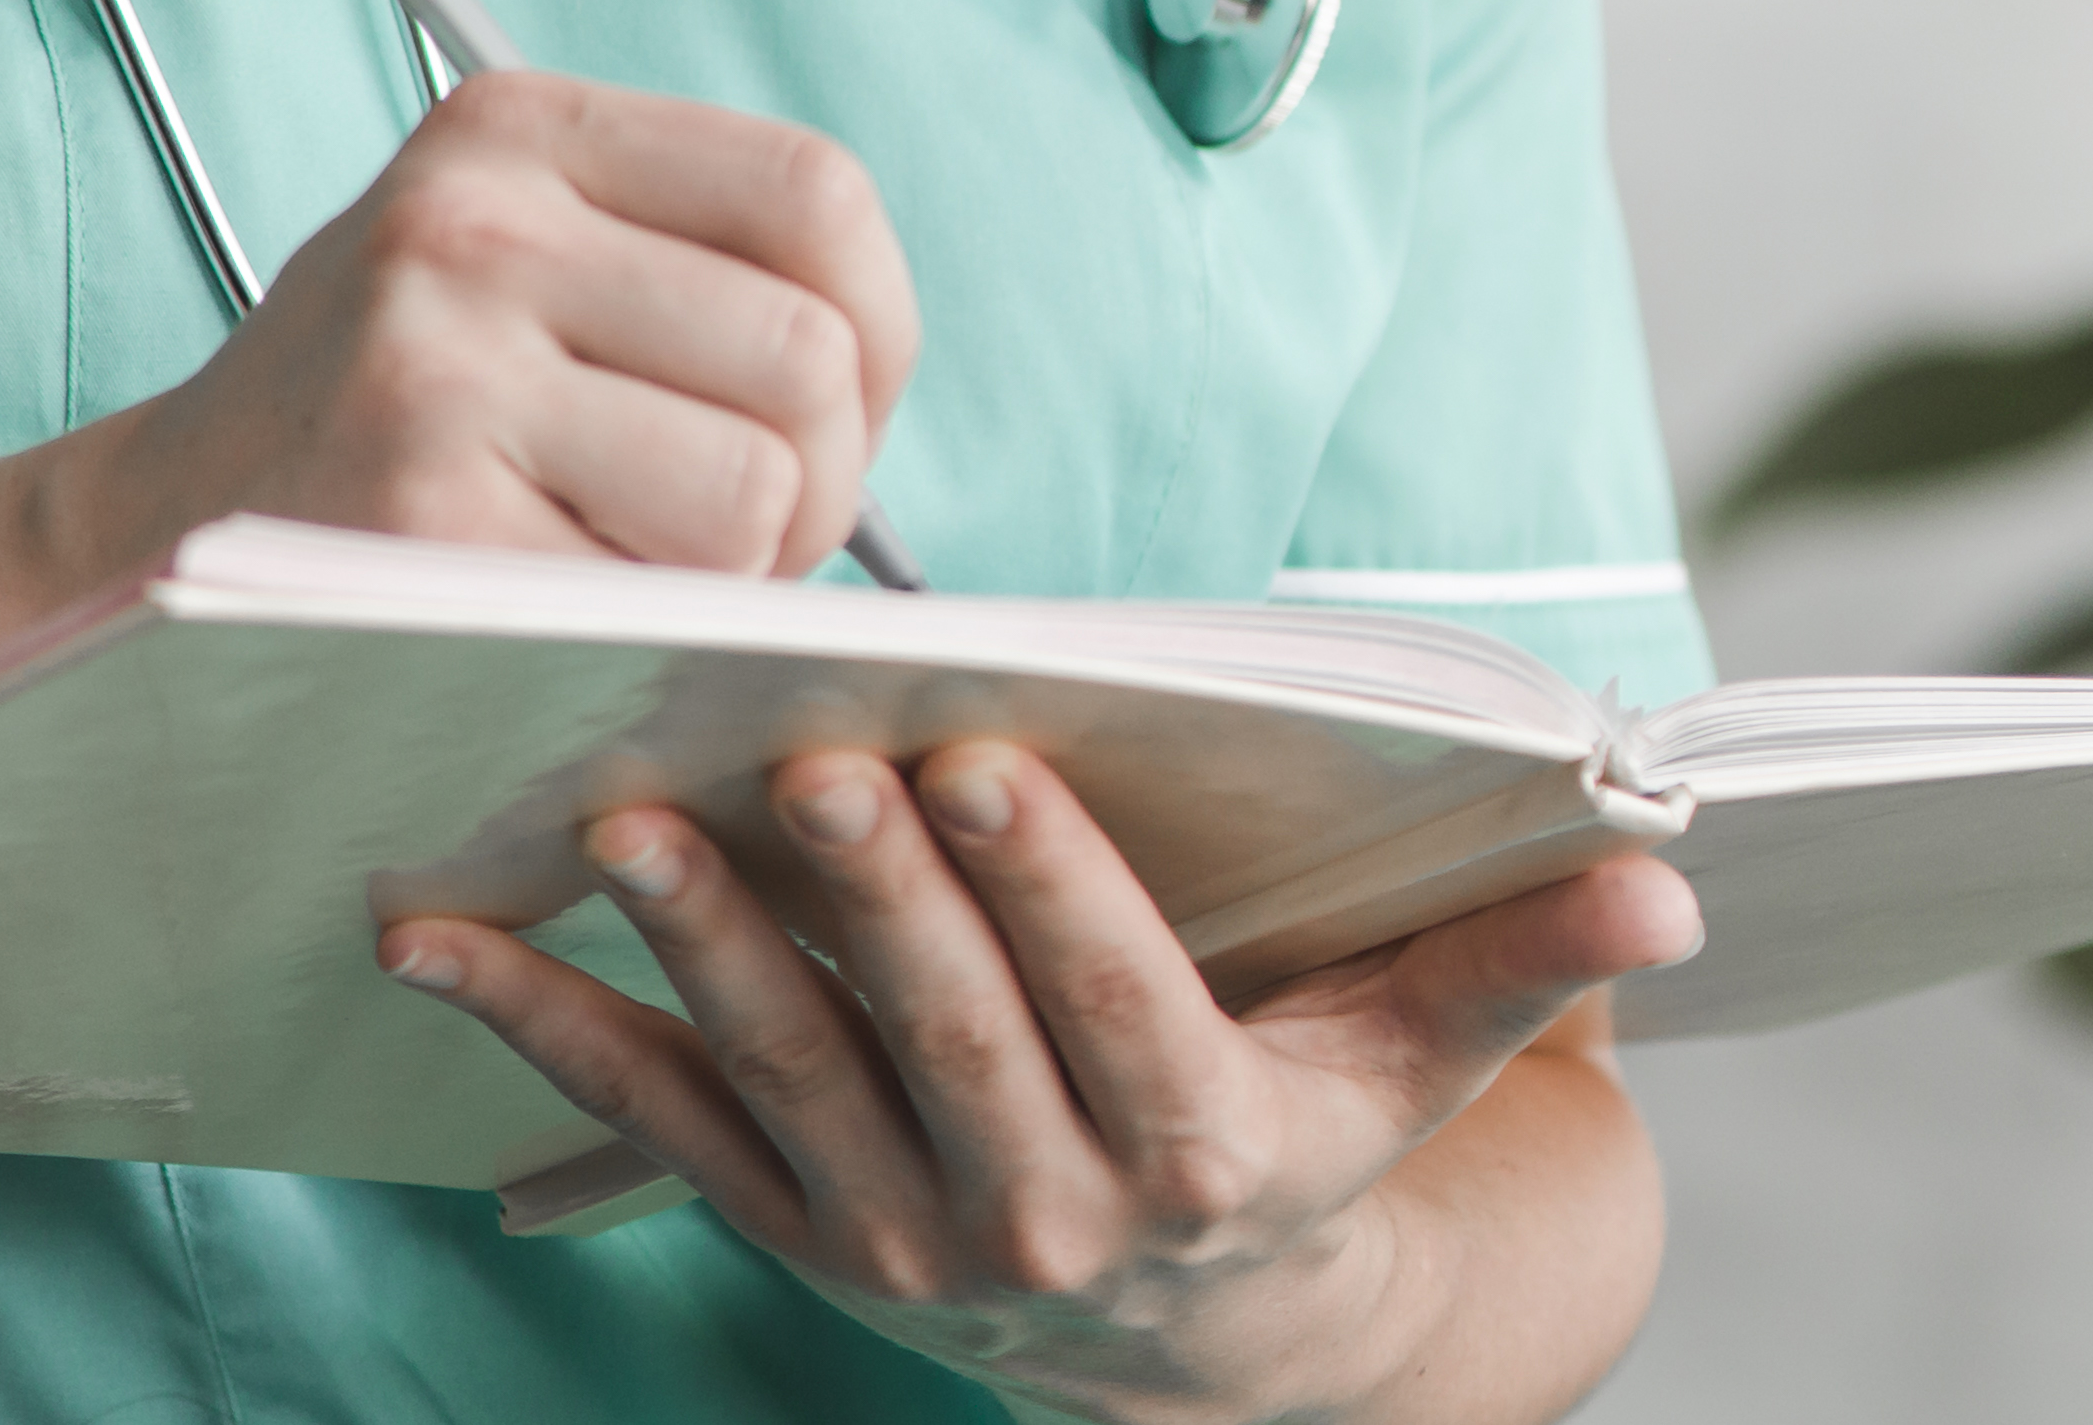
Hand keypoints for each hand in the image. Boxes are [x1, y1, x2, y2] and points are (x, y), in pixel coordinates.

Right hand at [94, 71, 919, 580]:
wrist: (155, 538)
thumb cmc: (385, 415)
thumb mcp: (503, 258)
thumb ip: (682, 261)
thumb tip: (876, 376)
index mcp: (511, 128)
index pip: (817, 195)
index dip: (873, 327)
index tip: (821, 408)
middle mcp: (468, 222)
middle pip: (808, 360)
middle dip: (818, 485)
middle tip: (722, 531)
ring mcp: (436, 367)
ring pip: (759, 492)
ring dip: (735, 573)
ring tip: (631, 564)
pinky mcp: (424, 521)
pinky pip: (661, 603)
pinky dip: (647, 641)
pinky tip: (557, 615)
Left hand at [383, 741, 1703, 1420]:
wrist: (1197, 1342)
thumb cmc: (1303, 1126)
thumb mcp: (1414, 1060)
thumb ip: (1512, 956)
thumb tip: (1664, 871)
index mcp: (1193, 1157)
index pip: (1119, 1018)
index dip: (1051, 895)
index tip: (990, 757)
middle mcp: (1037, 1218)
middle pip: (943, 1039)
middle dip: (872, 898)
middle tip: (802, 750)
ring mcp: (892, 1232)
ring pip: (783, 1078)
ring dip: (692, 952)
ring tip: (617, 819)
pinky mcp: (777, 1224)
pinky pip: (646, 1120)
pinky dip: (536, 1028)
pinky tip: (428, 933)